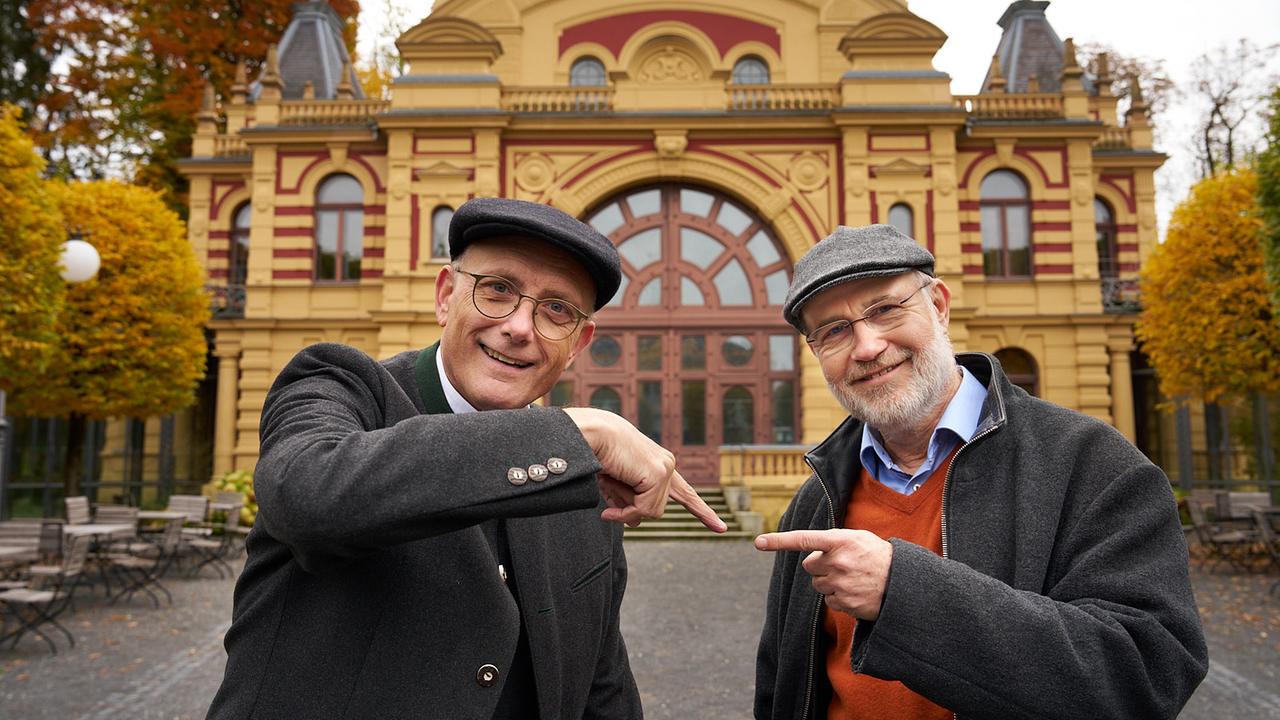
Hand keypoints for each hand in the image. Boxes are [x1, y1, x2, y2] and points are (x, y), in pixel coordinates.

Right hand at [563, 407, 726, 532]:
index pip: (685, 493)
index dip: (701, 511)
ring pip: (651, 513)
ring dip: (626, 509)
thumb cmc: (598, 454)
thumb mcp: (615, 484)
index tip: (721, 528)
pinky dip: (625, 511)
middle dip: (631, 510)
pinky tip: (612, 498)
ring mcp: (666, 468)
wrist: (590, 433)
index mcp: (659, 464)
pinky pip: (644, 510)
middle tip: (609, 497)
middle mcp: (667, 464)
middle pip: (656, 510)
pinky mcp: (658, 473)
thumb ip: (629, 502)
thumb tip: (637, 523)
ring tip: (609, 485)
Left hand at [755, 529, 891, 618]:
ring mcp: (841, 584)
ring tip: (852, 579)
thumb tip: (809, 553)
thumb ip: (833, 541)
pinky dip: (839, 598)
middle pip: (809, 565)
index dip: (779, 541)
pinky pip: (828, 601)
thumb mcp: (859, 538)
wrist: (903, 583)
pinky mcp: (845, 603)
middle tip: (842, 565)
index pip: (804, 539)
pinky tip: (855, 592)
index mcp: (841, 541)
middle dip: (820, 566)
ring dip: (829, 582)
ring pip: (817, 585)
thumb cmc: (878, 556)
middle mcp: (838, 562)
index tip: (758, 542)